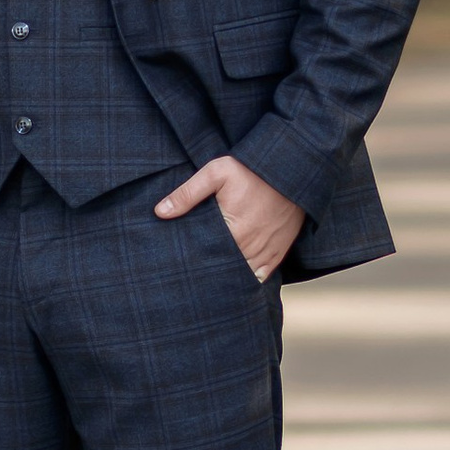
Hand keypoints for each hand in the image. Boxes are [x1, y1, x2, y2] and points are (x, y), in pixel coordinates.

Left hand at [154, 155, 304, 281]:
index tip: (180, 262)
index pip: (205, 256)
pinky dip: (247, 279)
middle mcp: (249, 246)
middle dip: (207, 270)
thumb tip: (160, 212)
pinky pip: (261, 276)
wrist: (289, 173)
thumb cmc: (251, 170)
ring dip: (227, 277)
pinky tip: (234, 279)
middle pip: (223, 269)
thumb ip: (187, 193)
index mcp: (232, 230)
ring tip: (208, 278)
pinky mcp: (278, 252)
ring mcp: (265, 252)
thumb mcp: (217, 172)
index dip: (192, 261)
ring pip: (241, 276)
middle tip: (190, 274)